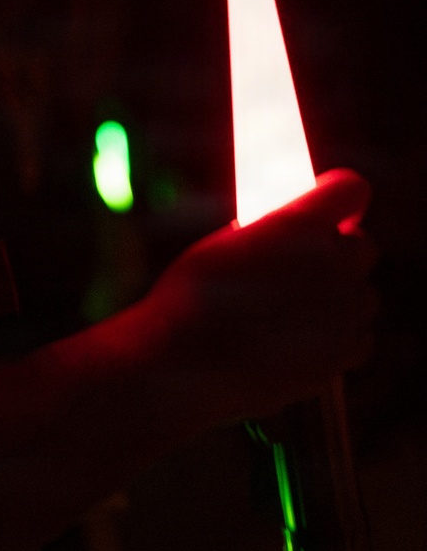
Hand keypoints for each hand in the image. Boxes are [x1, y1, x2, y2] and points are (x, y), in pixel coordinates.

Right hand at [142, 169, 378, 422]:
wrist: (186, 360)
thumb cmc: (194, 297)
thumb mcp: (226, 244)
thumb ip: (272, 233)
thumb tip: (289, 233)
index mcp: (300, 224)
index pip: (351, 190)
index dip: (337, 198)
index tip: (324, 211)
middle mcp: (332, 262)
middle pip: (363, 245)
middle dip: (338, 252)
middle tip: (301, 266)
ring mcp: (344, 310)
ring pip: (363, 293)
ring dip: (340, 296)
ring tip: (296, 309)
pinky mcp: (344, 353)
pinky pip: (359, 336)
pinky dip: (339, 337)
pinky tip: (303, 339)